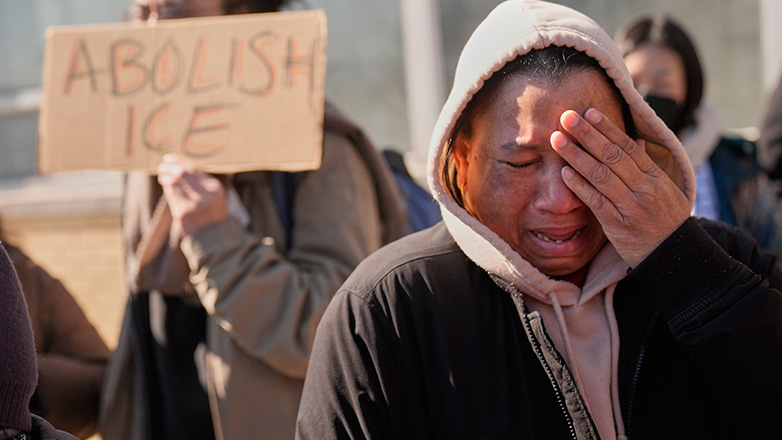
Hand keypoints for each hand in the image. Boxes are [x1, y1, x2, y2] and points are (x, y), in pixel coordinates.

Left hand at [157, 154, 227, 236]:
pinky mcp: (182, 213)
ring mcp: (193, 205)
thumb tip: (179, 166)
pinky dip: (167, 187)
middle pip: (182, 173)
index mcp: (215, 188)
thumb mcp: (215, 196)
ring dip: (165, 176)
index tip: (169, 158)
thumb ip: (201, 182)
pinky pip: (171, 195)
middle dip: (170, 167)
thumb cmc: (214, 213)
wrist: (215, 238)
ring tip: (162, 173)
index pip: (194, 169)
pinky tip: (166, 184)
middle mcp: (205, 195)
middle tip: (163, 165)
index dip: (179, 161)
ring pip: (174, 182)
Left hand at [551, 108, 690, 266]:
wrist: (674, 257)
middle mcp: (644, 188)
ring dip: (576, 156)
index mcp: (655, 176)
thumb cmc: (665, 220)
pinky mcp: (618, 225)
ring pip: (601, 175)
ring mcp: (631, 207)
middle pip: (612, 155)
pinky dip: (580, 186)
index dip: (606, 128)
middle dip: (587, 134)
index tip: (588, 112)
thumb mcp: (664, 190)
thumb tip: (635, 140)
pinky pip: (596, 202)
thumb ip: (646, 166)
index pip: (627, 146)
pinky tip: (564, 173)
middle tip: (566, 117)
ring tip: (557, 140)